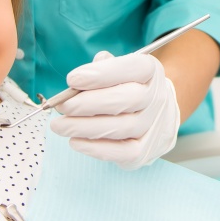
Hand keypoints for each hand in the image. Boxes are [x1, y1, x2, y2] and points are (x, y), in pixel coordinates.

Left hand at [49, 50, 180, 169]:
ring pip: (120, 127)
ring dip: (85, 127)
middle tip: (62, 105)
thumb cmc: (131, 87)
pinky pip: (121, 152)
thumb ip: (102, 68)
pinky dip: (96, 148)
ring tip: (60, 125)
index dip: (101, 74)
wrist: (159, 115)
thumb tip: (79, 80)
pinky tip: (75, 141)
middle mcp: (157, 97)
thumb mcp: (121, 70)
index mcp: (151, 71)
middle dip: (88, 103)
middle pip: (126, 99)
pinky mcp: (145, 151)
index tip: (72, 79)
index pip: (132, 68)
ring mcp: (153, 126)